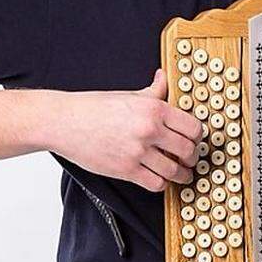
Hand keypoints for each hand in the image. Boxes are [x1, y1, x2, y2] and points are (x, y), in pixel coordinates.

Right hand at [47, 69, 201, 191]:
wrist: (65, 122)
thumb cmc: (93, 107)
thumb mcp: (128, 94)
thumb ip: (153, 90)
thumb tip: (164, 78)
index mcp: (154, 108)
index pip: (192, 127)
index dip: (197, 136)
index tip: (194, 140)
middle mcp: (149, 130)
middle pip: (187, 150)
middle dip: (191, 157)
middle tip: (189, 159)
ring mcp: (138, 152)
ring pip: (174, 171)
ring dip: (181, 175)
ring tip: (181, 174)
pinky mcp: (126, 170)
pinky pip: (155, 183)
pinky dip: (161, 183)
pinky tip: (159, 178)